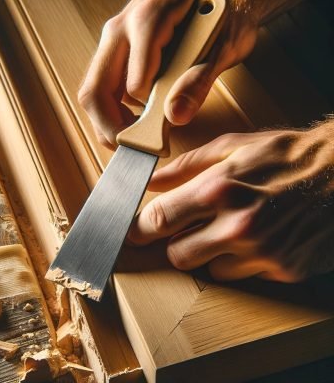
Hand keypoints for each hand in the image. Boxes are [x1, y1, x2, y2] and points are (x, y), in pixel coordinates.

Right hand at [78, 0, 258, 147]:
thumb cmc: (227, 16)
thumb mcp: (224, 47)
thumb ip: (198, 82)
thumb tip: (174, 117)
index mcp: (149, 19)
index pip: (132, 85)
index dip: (140, 123)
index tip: (156, 144)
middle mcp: (122, 26)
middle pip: (95, 90)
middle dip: (109, 128)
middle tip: (133, 148)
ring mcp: (116, 37)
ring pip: (93, 90)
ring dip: (108, 121)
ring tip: (134, 135)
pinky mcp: (116, 49)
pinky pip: (101, 87)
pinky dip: (113, 110)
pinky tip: (135, 117)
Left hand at [127, 122, 333, 281]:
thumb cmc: (287, 154)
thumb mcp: (234, 146)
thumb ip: (186, 166)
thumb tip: (151, 181)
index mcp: (219, 189)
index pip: (160, 220)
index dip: (140, 227)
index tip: (133, 231)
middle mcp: (238, 226)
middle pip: (178, 255)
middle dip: (177, 243)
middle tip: (189, 227)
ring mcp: (262, 252)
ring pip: (210, 270)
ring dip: (211, 253)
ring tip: (231, 228)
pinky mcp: (283, 269)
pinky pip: (242, 275)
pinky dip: (240, 260)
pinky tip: (256, 237)